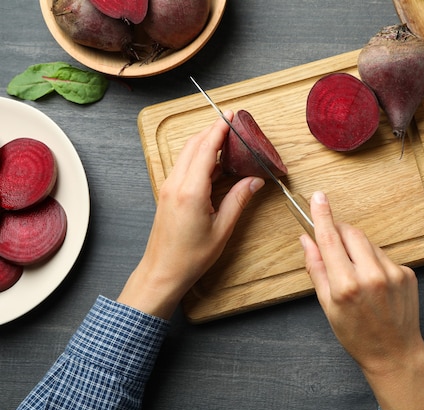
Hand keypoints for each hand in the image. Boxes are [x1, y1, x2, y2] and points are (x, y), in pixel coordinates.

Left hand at [118, 111, 264, 318]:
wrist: (162, 272)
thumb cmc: (190, 257)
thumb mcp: (222, 229)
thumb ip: (238, 200)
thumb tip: (254, 181)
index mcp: (191, 191)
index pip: (205, 149)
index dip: (219, 129)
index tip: (230, 116)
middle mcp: (176, 184)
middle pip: (193, 145)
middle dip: (212, 130)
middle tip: (232, 124)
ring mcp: (169, 187)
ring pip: (186, 154)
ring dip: (204, 142)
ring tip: (226, 140)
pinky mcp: (168, 193)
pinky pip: (183, 166)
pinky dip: (198, 157)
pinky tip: (213, 163)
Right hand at [301, 191, 423, 409]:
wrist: (394, 353)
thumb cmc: (357, 335)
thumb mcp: (327, 306)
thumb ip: (316, 269)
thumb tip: (306, 241)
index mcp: (346, 285)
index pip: (330, 239)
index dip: (322, 215)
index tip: (318, 197)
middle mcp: (372, 275)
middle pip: (351, 233)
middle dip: (340, 231)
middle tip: (332, 241)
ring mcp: (393, 273)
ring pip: (368, 243)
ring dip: (357, 249)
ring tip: (356, 275)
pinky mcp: (407, 273)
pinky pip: (384, 255)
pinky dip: (374, 261)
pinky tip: (375, 283)